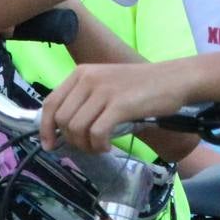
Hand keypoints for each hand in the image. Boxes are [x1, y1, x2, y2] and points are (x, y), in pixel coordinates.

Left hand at [40, 58, 190, 153]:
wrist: (174, 80)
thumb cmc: (141, 87)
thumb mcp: (106, 85)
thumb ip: (85, 100)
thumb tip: (65, 130)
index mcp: (81, 73)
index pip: (50, 103)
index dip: (45, 128)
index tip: (50, 145)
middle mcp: (88, 78)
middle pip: (62, 119)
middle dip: (71, 140)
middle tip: (88, 147)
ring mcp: (103, 90)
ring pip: (76, 128)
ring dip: (86, 145)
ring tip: (100, 147)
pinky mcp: (119, 104)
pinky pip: (96, 133)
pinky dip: (99, 145)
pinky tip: (108, 146)